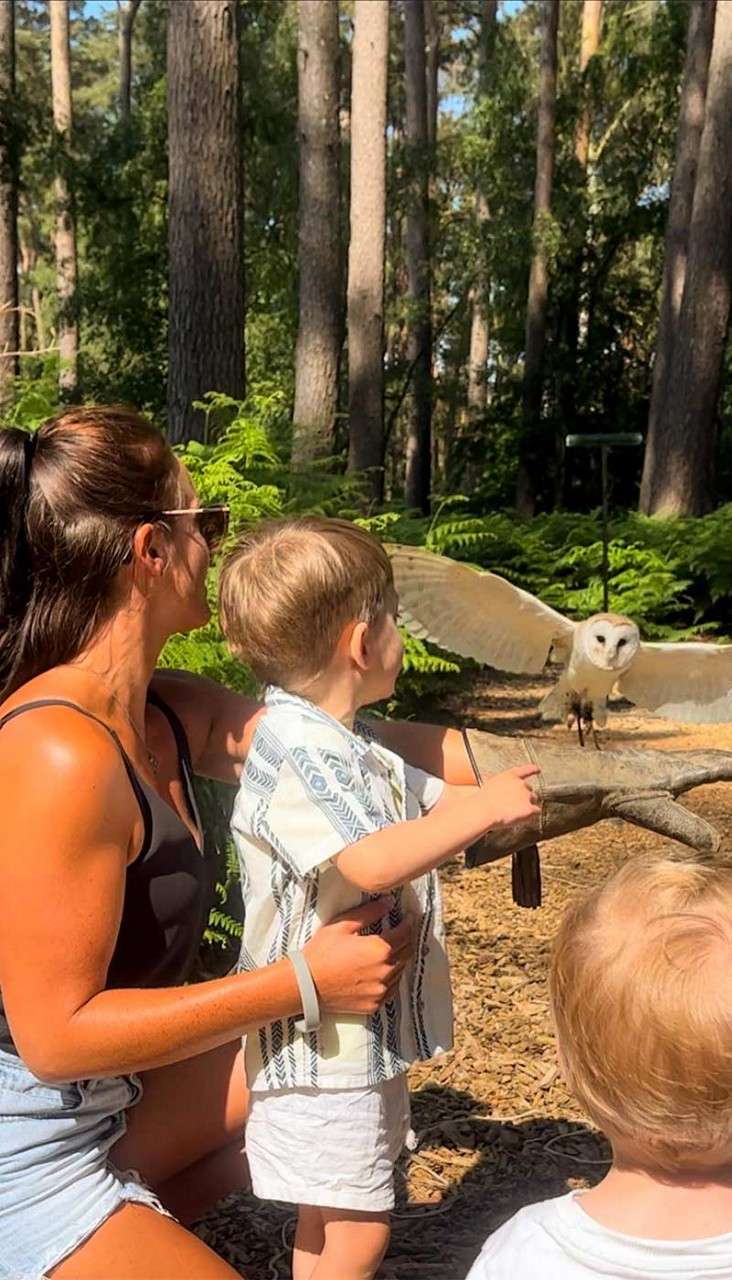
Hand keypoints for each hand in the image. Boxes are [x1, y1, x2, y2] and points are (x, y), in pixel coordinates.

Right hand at [302, 897, 412, 1015]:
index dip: (410, 923)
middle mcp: (385, 971)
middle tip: (404, 931)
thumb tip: (389, 902)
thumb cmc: (321, 952)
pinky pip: (391, 989)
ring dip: (400, 959)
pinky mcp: (374, 1003)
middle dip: (407, 940)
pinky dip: (391, 978)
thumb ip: (369, 912)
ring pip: (401, 971)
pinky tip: (383, 971)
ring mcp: (381, 990)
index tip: (410, 917)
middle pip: (407, 952)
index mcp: (380, 949)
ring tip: (393, 950)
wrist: (306, 985)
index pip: (406, 933)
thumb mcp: (343, 925)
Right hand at [475, 764, 540, 828]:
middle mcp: (521, 784)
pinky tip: (524, 817)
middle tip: (515, 803)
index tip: (537, 770)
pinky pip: (536, 811)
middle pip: (529, 789)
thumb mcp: (490, 784)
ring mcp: (527, 796)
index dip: (533, 769)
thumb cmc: (483, 800)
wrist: (484, 811)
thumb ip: (500, 783)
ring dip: (528, 805)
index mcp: (511, 775)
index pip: (527, 769)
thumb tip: (498, 785)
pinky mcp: (529, 809)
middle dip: (524, 795)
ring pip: (533, 800)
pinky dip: (531, 815)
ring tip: (516, 812)